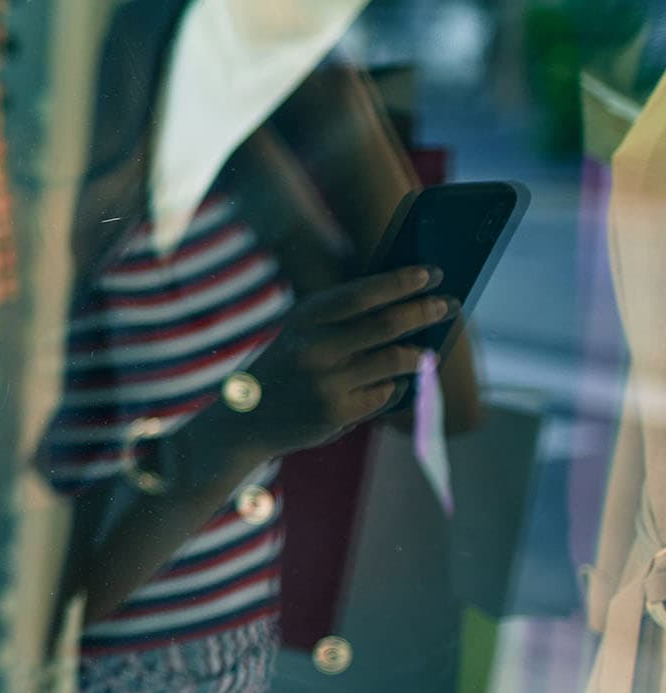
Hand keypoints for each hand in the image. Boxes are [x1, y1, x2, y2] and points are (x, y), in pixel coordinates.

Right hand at [230, 266, 455, 460]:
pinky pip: (386, 393)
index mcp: (304, 319)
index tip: (431, 273)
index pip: (362, 294)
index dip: (400, 282)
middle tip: (448, 305)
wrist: (244, 419)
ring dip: (420, 355)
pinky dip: (392, 387)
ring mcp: (326, 381)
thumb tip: (409, 305)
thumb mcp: (300, 334)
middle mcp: (313, 347)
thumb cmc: (286, 369)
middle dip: (425, 311)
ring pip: (396, 360)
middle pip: (388, 323)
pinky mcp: (337, 412)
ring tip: (428, 353)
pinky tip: (387, 387)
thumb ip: (344, 320)